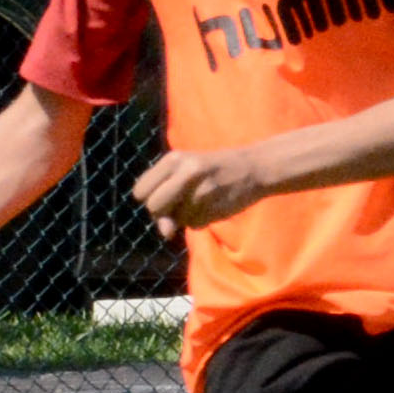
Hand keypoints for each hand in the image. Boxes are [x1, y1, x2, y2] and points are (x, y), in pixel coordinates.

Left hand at [134, 147, 266, 241]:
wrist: (253, 168)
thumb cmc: (212, 171)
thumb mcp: (185, 175)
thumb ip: (167, 200)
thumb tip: (165, 233)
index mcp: (173, 159)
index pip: (140, 191)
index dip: (149, 198)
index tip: (164, 195)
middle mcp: (186, 172)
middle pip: (154, 206)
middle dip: (163, 211)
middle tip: (179, 203)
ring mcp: (201, 190)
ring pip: (176, 218)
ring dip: (185, 216)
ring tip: (202, 199)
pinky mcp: (215, 206)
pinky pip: (194, 224)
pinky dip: (200, 220)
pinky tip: (212, 205)